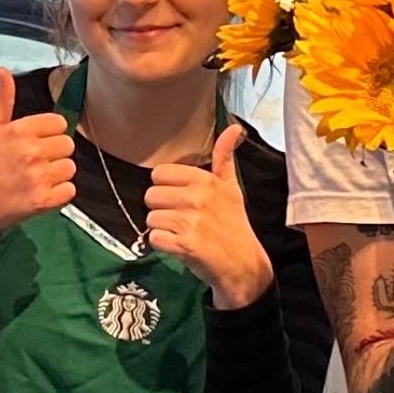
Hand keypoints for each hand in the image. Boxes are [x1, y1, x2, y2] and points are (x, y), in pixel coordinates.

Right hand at [0, 68, 76, 233]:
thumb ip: (2, 99)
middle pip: (68, 144)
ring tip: (36, 178)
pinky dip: (59, 194)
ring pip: (70, 168)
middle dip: (54, 153)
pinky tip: (41, 192)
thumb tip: (4, 71)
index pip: (59, 122)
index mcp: (19, 130)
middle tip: (35, 162)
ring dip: (57, 174)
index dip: (49, 133)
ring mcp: (38, 177)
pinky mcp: (43, 201)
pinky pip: (69, 191)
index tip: (36, 142)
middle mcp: (31, 151)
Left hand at [145, 124, 272, 309]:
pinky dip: (163, 245)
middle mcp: (196, 197)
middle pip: (151, 196)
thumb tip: (233, 127)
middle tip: (182, 219)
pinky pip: (154, 238)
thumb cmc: (233, 224)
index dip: (165, 188)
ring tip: (183, 233)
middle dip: (162, 209)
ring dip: (163, 229)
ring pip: (150, 218)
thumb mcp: (231, 188)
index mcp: (205, 180)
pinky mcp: (183, 244)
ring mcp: (189, 221)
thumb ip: (224, 157)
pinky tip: (180, 246)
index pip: (159, 174)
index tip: (181, 200)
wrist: (243, 265)